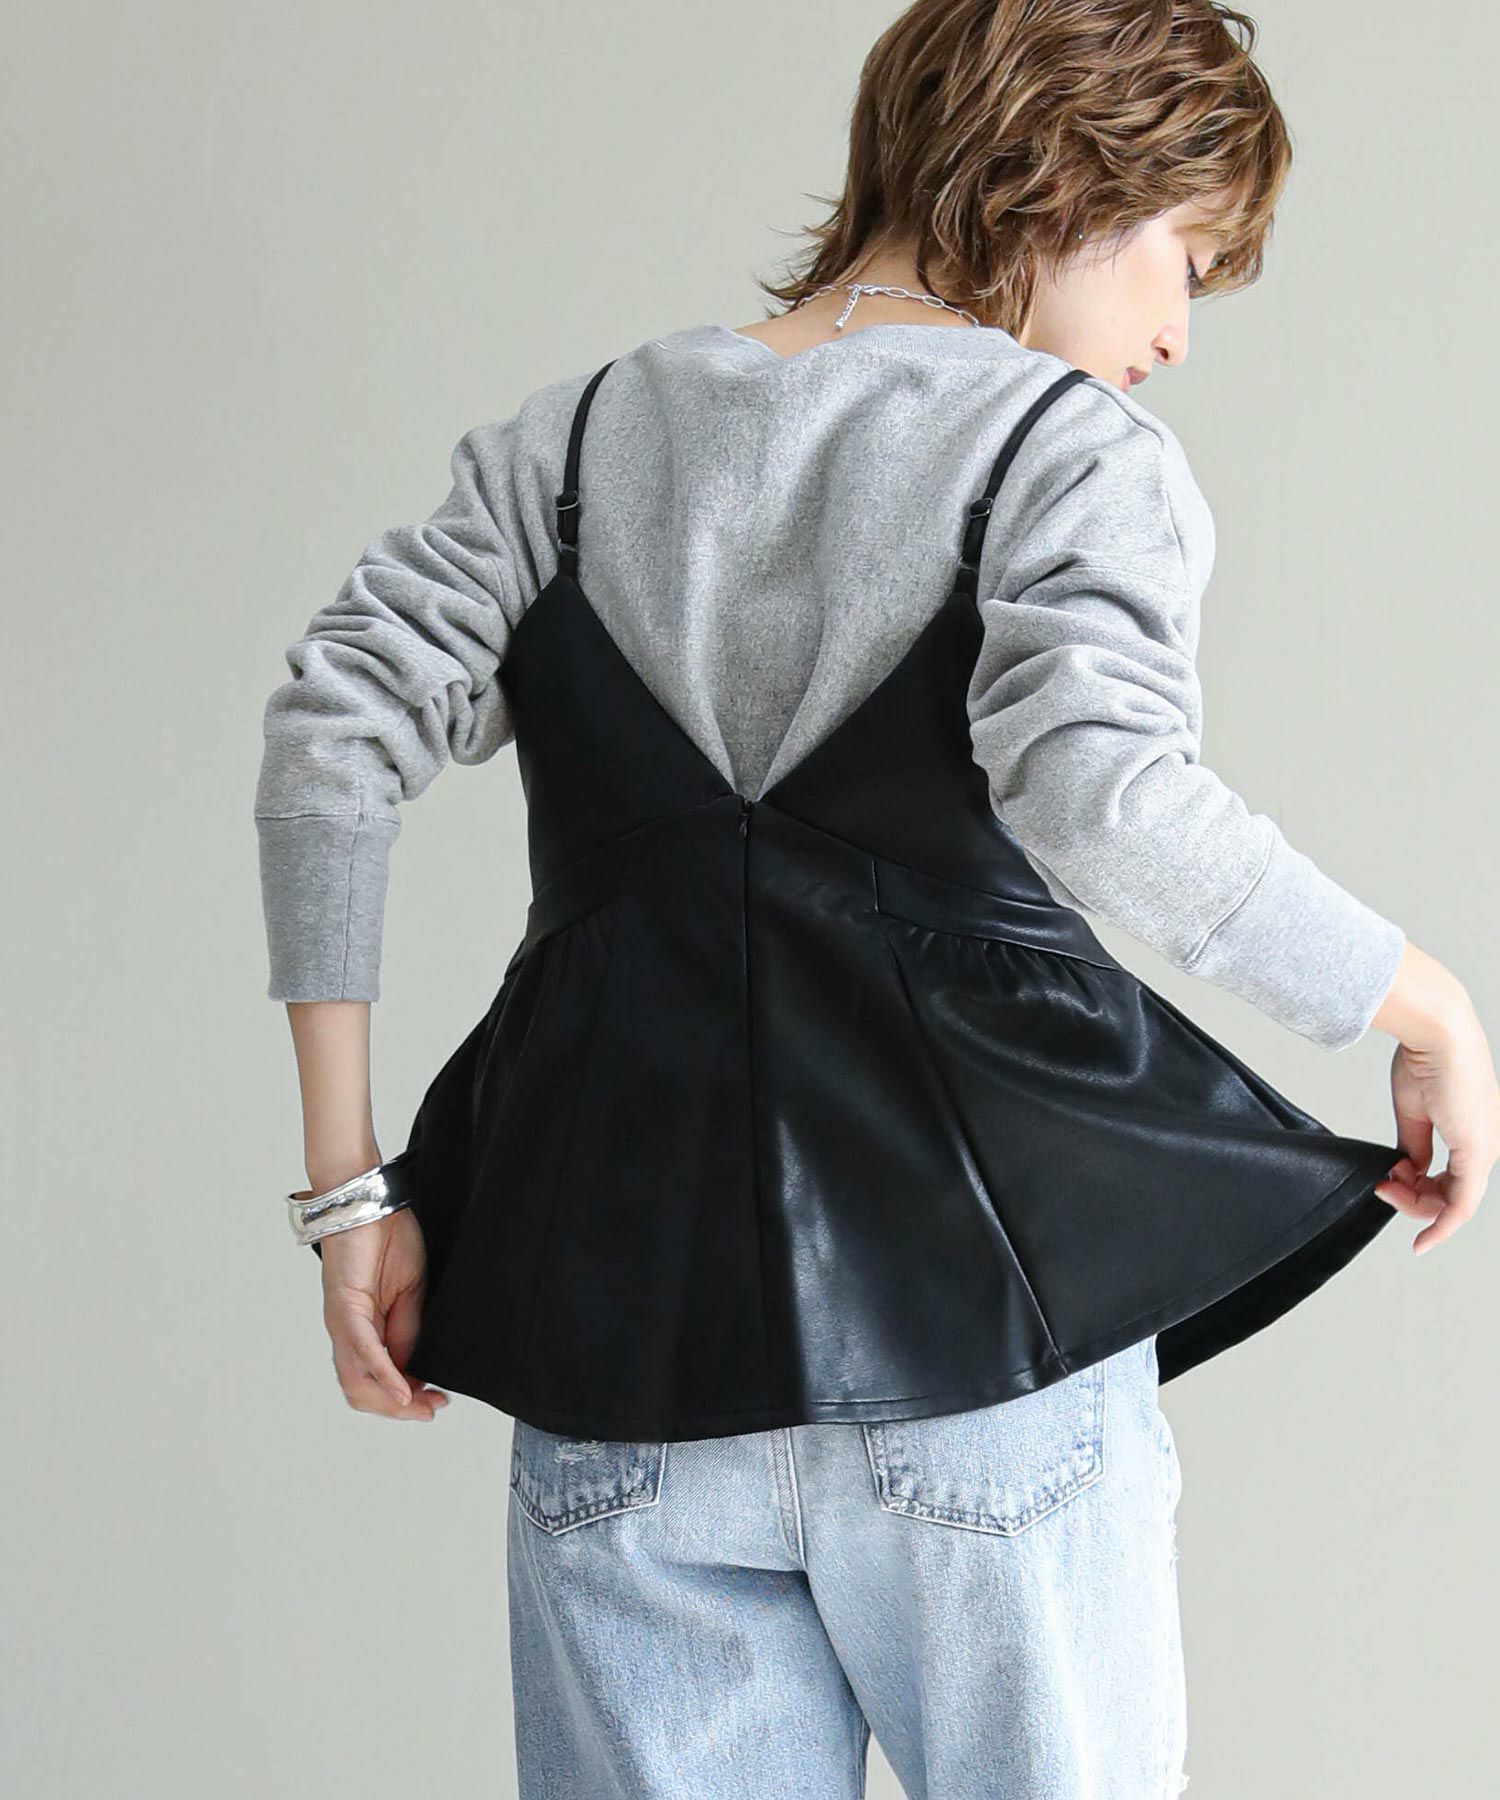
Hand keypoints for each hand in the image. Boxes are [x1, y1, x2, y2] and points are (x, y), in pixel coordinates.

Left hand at [318, 1207, 450, 1419]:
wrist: (369, 1202)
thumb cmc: (388, 1239)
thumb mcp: (412, 1292)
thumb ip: (409, 1331)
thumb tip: (415, 1371)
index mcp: (364, 1330)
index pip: (378, 1381)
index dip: (407, 1400)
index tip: (439, 1401)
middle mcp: (346, 1334)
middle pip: (363, 1391)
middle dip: (400, 1410)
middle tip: (432, 1410)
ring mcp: (341, 1323)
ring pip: (357, 1381)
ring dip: (391, 1401)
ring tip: (422, 1405)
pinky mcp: (344, 1307)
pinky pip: (362, 1350)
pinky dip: (383, 1374)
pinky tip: (403, 1389)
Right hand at [1374, 994, 1499, 1256]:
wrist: (1437, 1033)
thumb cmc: (1424, 1059)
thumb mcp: (1413, 1111)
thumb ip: (1415, 1146)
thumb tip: (1409, 1171)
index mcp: (1474, 1133)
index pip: (1451, 1181)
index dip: (1417, 1191)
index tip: (1385, 1182)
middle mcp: (1487, 1146)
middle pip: (1452, 1197)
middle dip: (1412, 1200)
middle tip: (1382, 1186)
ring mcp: (1485, 1151)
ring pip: (1455, 1204)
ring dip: (1417, 1206)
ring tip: (1386, 1186)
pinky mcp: (1477, 1153)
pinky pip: (1462, 1205)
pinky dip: (1441, 1226)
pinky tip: (1423, 1241)